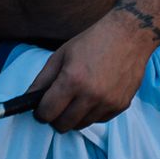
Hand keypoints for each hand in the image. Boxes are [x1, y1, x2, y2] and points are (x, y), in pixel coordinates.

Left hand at [29, 10, 157, 131]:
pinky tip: (96, 95)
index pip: (47, 114)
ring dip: (76, 116)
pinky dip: (94, 112)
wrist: (131, 33)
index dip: (41, 112)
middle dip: (56, 117)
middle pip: (63, 125)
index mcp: (72, 80)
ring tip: (80, 98)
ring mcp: (109, 101)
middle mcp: (91, 95)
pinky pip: (100, 119)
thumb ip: (42, 80)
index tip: (43, 107)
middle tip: (60, 104)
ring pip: (81, 124)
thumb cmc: (94, 41)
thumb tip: (27, 100)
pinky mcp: (122, 104)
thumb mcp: (61, 55)